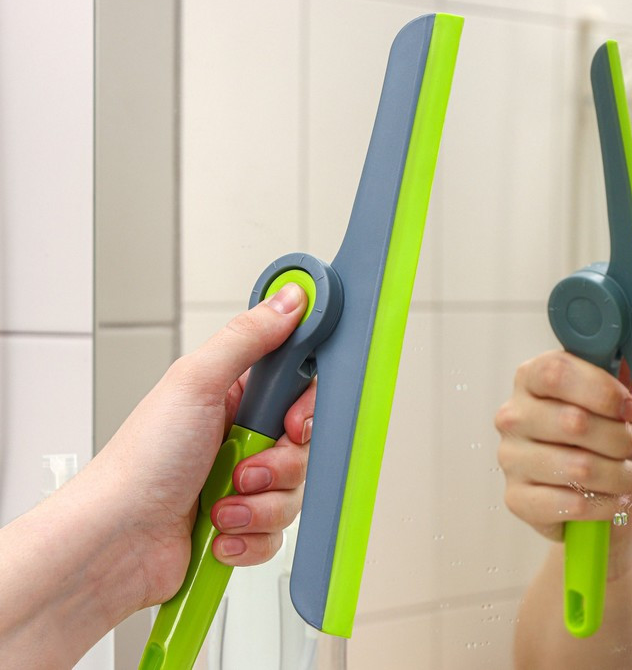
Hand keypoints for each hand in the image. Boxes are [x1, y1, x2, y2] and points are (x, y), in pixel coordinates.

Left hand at [88, 282, 313, 606]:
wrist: (114, 543)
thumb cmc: (142, 463)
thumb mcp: (196, 383)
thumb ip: (247, 338)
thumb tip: (289, 300)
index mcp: (233, 395)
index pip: (296, 386)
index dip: (304, 406)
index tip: (291, 421)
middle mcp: (241, 436)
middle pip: (302, 445)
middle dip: (279, 464)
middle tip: (245, 467)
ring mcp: (242, 481)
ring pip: (294, 490)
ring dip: (259, 505)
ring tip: (221, 506)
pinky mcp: (241, 522)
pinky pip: (276, 532)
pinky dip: (250, 537)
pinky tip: (220, 533)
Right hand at [495, 350, 631, 576]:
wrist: (604, 494)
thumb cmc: (608, 439)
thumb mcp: (618, 399)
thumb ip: (619, 370)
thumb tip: (627, 346)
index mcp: (530, 380)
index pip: (555, 372)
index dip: (600, 390)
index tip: (627, 406)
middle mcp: (512, 416)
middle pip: (572, 421)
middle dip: (617, 438)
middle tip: (626, 445)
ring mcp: (509, 458)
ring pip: (578, 467)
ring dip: (616, 475)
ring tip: (621, 475)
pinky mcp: (515, 498)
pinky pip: (572, 503)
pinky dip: (604, 504)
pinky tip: (607, 499)